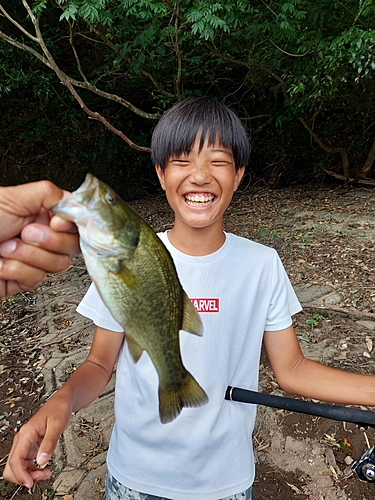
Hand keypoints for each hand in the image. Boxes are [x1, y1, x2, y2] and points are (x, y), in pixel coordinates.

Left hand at [0, 181, 79, 296]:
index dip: (70, 224)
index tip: (57, 222)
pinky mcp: (24, 279)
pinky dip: (16, 271)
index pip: (74, 220)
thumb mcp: (10, 198)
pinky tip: (2, 264)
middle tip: (26, 233)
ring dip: (27, 256)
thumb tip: (72, 200)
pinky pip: (37, 279)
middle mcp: (39, 236)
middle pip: (72, 245)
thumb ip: (47, 194)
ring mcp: (33, 259)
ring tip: (6, 248)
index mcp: (38, 213)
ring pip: (57, 264)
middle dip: (47, 241)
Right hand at [3, 398, 71, 487]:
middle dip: (24, 476)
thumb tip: (42, 461)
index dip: (21, 475)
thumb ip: (50, 443)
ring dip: (29, 475)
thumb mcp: (57, 425)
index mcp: (26, 433)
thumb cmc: (59, 409)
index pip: (15, 460)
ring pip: (18, 467)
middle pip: (12, 466)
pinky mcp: (31, 446)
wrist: (62, 401)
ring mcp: (25, 443)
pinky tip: (44, 469)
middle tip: (42, 476)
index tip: (31, 483)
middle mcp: (23, 439)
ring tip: (46, 473)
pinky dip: (33, 470)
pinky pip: (26, 463)